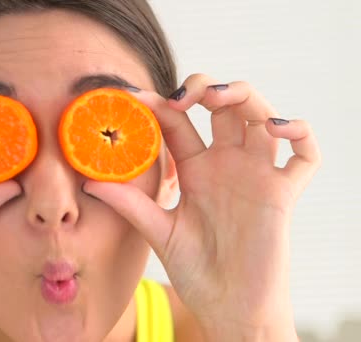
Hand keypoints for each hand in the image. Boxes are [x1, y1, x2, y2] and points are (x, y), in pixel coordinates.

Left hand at [83, 74, 319, 339]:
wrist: (227, 306)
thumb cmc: (194, 270)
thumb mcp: (158, 232)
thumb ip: (130, 204)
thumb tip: (88, 182)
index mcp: (195, 169)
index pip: (178, 122)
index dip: (158, 104)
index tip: (132, 96)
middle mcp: (227, 164)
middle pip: (224, 106)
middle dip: (205, 88)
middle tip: (183, 96)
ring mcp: (256, 175)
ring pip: (262, 117)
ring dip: (245, 97)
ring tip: (219, 98)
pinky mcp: (283, 193)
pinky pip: (306, 155)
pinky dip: (300, 133)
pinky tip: (277, 129)